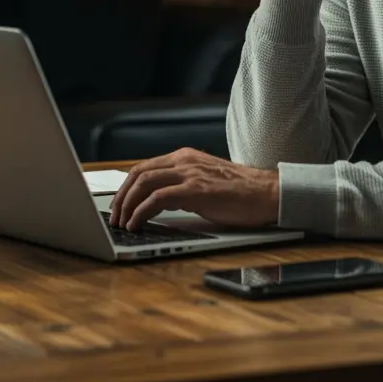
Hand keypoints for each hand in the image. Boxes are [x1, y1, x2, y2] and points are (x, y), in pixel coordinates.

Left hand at [108, 149, 279, 230]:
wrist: (267, 193)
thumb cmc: (241, 192)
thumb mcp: (206, 181)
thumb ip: (184, 185)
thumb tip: (159, 203)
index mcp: (186, 156)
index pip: (144, 167)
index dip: (126, 187)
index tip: (118, 205)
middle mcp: (185, 160)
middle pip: (138, 173)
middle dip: (121, 196)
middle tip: (115, 217)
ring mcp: (190, 173)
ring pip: (144, 183)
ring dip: (127, 205)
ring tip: (122, 224)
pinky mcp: (195, 190)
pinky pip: (157, 199)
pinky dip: (141, 212)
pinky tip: (137, 225)